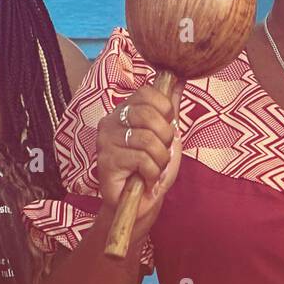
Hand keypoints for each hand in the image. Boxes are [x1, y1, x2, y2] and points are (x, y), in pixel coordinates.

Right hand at [94, 84, 182, 240]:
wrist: (140, 203)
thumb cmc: (152, 167)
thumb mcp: (167, 134)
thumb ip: (170, 108)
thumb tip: (178, 79)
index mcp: (124, 110)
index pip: (146, 92)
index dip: (165, 109)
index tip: (167, 127)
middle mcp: (110, 122)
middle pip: (148, 114)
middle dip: (165, 137)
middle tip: (161, 153)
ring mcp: (105, 142)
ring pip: (148, 140)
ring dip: (160, 159)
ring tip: (154, 169)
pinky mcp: (106, 162)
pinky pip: (142, 159)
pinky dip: (153, 173)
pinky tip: (146, 180)